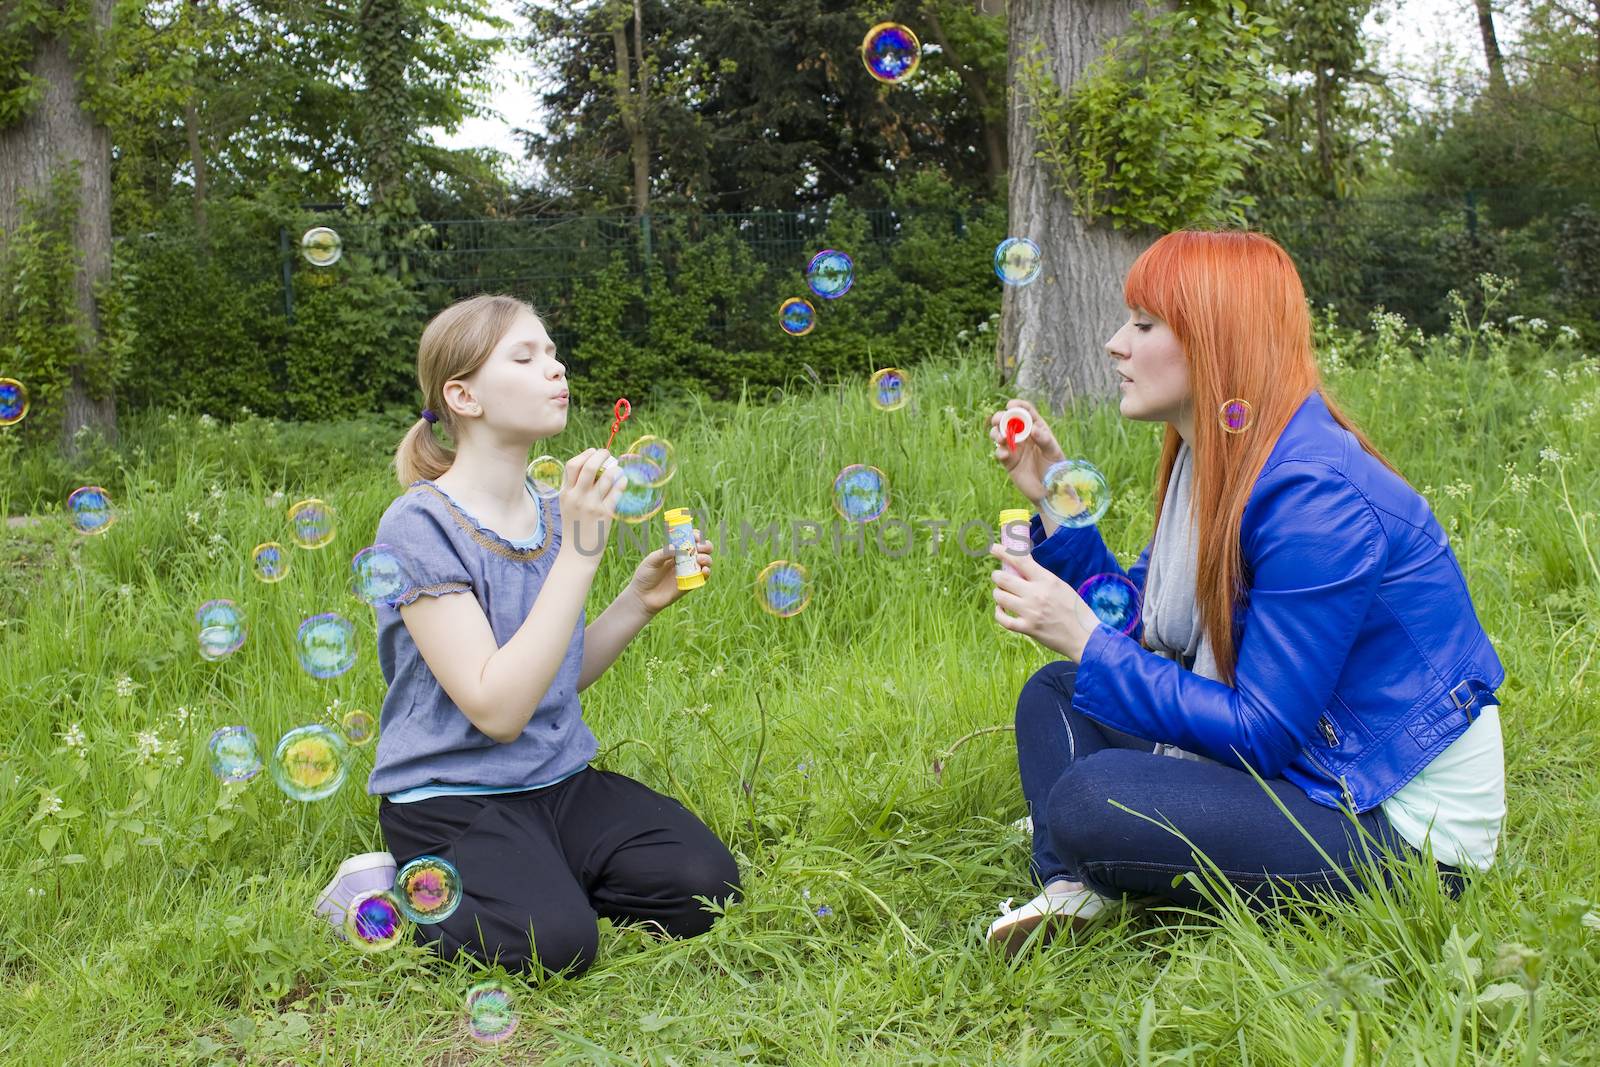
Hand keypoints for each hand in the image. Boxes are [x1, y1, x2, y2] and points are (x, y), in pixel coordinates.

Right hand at [558, 449, 626, 563]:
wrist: (577, 554)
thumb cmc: (575, 528)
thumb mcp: (567, 506)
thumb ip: (575, 488)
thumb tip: (592, 468)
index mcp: (565, 493)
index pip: (572, 465)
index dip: (585, 455)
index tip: (594, 452)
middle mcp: (577, 497)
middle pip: (589, 466)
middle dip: (601, 455)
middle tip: (608, 454)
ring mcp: (591, 505)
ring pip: (607, 477)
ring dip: (615, 469)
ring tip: (618, 469)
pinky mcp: (605, 514)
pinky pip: (617, 492)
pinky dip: (622, 483)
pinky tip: (623, 481)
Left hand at [628, 529, 713, 615]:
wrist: (643, 596)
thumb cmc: (645, 575)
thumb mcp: (651, 561)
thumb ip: (663, 553)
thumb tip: (675, 546)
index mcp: (676, 551)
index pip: (691, 539)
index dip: (696, 536)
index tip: (696, 535)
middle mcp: (685, 560)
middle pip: (702, 550)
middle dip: (706, 545)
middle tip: (700, 547)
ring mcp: (689, 572)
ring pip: (706, 562)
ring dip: (707, 558)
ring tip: (699, 559)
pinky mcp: (691, 584)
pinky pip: (703, 578)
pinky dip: (707, 572)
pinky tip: (704, 570)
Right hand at [989, 398, 1067, 504]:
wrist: (1049, 490)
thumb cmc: (1055, 468)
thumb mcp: (1054, 452)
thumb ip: (1044, 440)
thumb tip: (1033, 430)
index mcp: (1036, 427)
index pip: (1025, 411)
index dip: (1017, 405)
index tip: (1011, 406)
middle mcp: (1023, 435)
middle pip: (1007, 420)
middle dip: (1000, 417)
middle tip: (998, 420)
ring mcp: (1014, 447)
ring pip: (999, 434)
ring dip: (996, 433)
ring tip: (1001, 438)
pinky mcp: (1008, 461)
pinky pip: (999, 452)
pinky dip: (999, 451)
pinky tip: (1005, 454)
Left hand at [989, 542, 1100, 659]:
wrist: (1085, 636)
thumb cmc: (1076, 609)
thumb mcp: (1061, 586)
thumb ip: (1041, 578)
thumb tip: (1021, 569)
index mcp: (1047, 580)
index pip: (1020, 560)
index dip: (1003, 551)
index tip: (994, 548)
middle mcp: (1036, 594)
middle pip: (1003, 578)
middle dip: (997, 575)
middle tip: (998, 576)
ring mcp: (1030, 612)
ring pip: (1000, 596)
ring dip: (998, 593)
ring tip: (1002, 594)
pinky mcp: (1028, 628)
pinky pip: (1003, 619)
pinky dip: (998, 613)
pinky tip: (1001, 610)